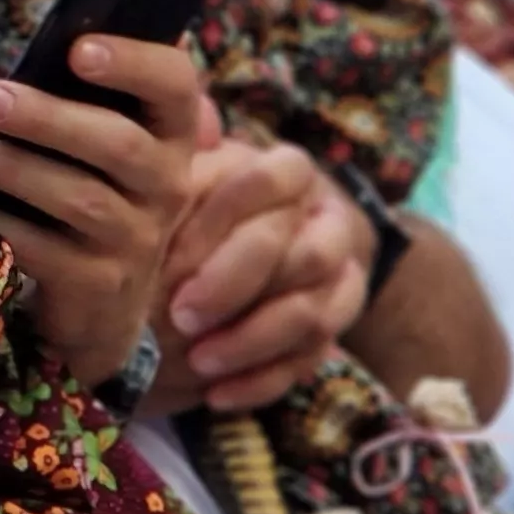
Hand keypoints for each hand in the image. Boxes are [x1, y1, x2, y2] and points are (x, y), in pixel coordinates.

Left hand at [0, 34, 205, 383]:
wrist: (102, 296)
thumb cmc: (87, 184)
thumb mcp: (97, 137)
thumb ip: (77, 94)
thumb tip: (29, 50)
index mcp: (170, 131)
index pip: (175, 84)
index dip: (134, 62)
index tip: (78, 50)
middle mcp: (167, 183)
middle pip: (119, 144)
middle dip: (48, 117)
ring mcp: (138, 238)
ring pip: (82, 198)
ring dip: (16, 169)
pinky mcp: (100, 284)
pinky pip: (49, 251)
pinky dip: (4, 226)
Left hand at [150, 140, 367, 413]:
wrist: (259, 246)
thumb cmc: (207, 203)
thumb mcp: (195, 171)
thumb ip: (189, 152)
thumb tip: (196, 117)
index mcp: (293, 174)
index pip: (279, 179)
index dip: (226, 217)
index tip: (171, 254)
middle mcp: (330, 224)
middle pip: (304, 255)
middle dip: (237, 288)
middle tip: (178, 317)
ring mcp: (342, 282)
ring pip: (314, 315)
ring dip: (252, 343)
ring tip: (198, 363)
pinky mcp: (335, 333)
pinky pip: (310, 363)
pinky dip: (262, 382)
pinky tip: (216, 396)